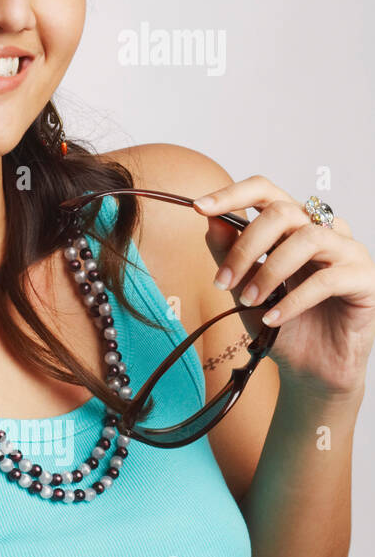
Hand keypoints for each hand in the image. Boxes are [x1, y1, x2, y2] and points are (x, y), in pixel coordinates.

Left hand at [194, 177, 374, 400]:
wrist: (310, 366)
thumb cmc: (278, 321)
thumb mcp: (243, 287)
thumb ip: (228, 252)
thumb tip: (210, 220)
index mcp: (292, 225)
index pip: (265, 190)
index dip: (232, 194)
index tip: (198, 207)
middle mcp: (323, 229)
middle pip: (283, 212)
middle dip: (246, 247)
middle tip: (222, 281)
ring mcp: (348, 251)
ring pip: (308, 239)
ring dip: (269, 271)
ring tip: (249, 301)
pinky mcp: (365, 278)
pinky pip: (327, 279)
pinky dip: (292, 300)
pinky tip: (272, 319)